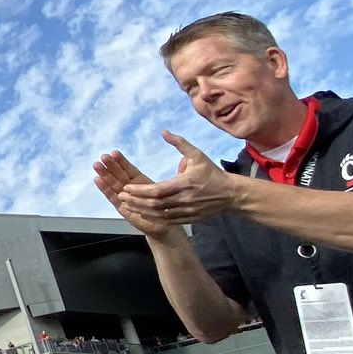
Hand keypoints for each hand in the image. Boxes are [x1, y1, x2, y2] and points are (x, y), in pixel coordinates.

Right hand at [91, 151, 174, 239]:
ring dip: (105, 174)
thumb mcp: (176, 186)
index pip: (129, 169)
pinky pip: (112, 198)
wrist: (166, 227)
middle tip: (103, 156)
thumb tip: (184, 159)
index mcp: (141, 183)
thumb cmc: (169, 207)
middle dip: (110, 165)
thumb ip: (178, 172)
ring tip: (97, 164)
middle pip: (118, 175)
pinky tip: (98, 180)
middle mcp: (131, 190)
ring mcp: (126, 199)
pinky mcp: (123, 209)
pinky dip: (105, 189)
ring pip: (113, 184)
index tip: (114, 152)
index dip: (122, 162)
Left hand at [118, 131, 242, 225]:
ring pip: (160, 215)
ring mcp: (187, 211)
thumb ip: (179, 143)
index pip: (157, 190)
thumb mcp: (197, 155)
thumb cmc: (212, 173)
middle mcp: (184, 199)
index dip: (140, 191)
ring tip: (128, 205)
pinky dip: (154, 219)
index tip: (126, 188)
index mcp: (184, 184)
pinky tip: (143, 214)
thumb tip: (163, 131)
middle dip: (136, 201)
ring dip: (142, 211)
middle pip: (155, 205)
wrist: (231, 194)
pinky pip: (168, 221)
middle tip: (121, 197)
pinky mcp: (190, 219)